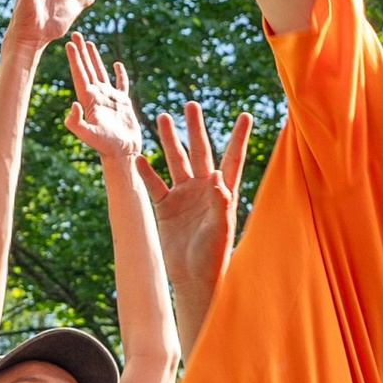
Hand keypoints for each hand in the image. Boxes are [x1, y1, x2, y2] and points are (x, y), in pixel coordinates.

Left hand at [64, 31, 143, 170]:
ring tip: (89, 43)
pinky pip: (120, 84)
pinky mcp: (122, 103)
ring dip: (94, 58)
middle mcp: (97, 96)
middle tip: (75, 34)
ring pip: (100, 72)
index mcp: (88, 100)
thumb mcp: (90, 135)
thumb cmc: (107, 147)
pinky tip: (116, 64)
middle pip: (87, 69)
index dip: (74, 59)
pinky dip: (119, 73)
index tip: (69, 44)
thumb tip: (73, 105)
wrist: (122, 154)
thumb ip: (77, 123)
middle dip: (81, 52)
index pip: (80, 75)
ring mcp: (109, 98)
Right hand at [142, 100, 253, 359]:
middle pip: (199, 151)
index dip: (238, 137)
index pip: (232, 158)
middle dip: (195, 128)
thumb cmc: (214, 255)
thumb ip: (220, 201)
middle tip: (191, 105)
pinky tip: (138, 158)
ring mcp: (183, 196)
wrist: (193, 277)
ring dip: (168, 141)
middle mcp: (203, 188)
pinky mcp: (165, 207)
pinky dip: (146, 172)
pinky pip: (154, 185)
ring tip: (162, 118)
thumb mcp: (220, 228)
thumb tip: (218, 174)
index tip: (245, 116)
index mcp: (223, 191)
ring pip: (174, 161)